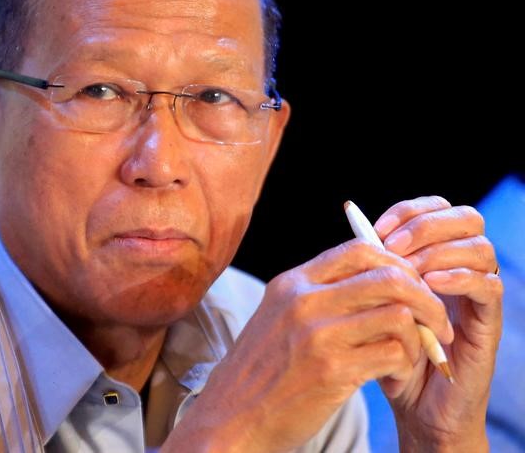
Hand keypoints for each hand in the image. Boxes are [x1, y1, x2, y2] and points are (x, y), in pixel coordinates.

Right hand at [163, 223, 453, 451]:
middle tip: (435, 321)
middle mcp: (304, 302)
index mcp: (292, 283)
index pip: (359, 249)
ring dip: (418, 336)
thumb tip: (375, 277)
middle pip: (388, 277)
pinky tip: (393, 376)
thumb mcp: (279, 317)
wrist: (233, 418)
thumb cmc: (263, 370)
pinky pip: (394, 354)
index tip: (411, 286)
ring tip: (413, 353)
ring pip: (398, 314)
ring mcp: (317, 335)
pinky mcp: (332, 372)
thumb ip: (317, 294)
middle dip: (425, 298)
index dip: (396, 263)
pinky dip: (404, 365)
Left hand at [373, 196, 501, 451]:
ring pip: (480, 246)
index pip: (436, 208)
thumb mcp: (371, 303)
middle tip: (394, 248)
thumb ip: (370, 269)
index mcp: (434, 256)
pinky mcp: (487, 322)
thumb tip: (355, 230)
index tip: (377, 229)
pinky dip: (460, 277)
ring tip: (410, 271)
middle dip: (427, 224)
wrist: (412, 404)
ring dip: (440, 251)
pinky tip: (432, 285)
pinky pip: (489, 285)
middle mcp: (460, 268)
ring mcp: (477, 294)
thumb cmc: (385, 349)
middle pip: (466, 217)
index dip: (409, 211)